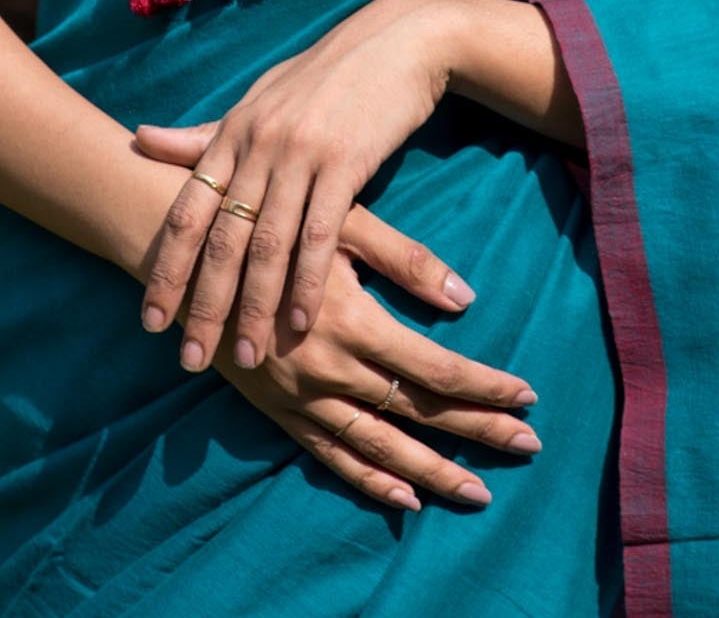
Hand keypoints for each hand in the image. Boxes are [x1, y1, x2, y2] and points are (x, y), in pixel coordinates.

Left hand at [130, 0, 467, 371]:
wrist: (394, 40)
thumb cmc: (324, 75)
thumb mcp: (259, 98)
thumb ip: (204, 133)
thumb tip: (140, 139)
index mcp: (233, 132)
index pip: (187, 210)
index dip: (167, 267)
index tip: (151, 319)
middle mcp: (258, 144)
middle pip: (222, 238)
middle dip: (205, 304)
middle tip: (191, 359)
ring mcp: (300, 153)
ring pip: (268, 244)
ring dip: (255, 307)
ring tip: (249, 357)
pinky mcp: (345, 162)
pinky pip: (320, 234)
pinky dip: (308, 281)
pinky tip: (300, 321)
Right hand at [189, 202, 541, 513]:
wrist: (187, 250)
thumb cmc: (274, 221)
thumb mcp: (340, 224)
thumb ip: (404, 259)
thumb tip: (465, 295)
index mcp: (351, 322)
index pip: (435, 368)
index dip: (484, 385)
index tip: (528, 396)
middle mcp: (329, 370)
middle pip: (419, 413)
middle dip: (478, 431)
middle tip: (531, 445)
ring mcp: (302, 397)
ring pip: (380, 447)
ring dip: (434, 470)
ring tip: (479, 491)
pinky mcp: (278, 410)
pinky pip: (330, 456)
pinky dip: (369, 481)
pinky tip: (406, 498)